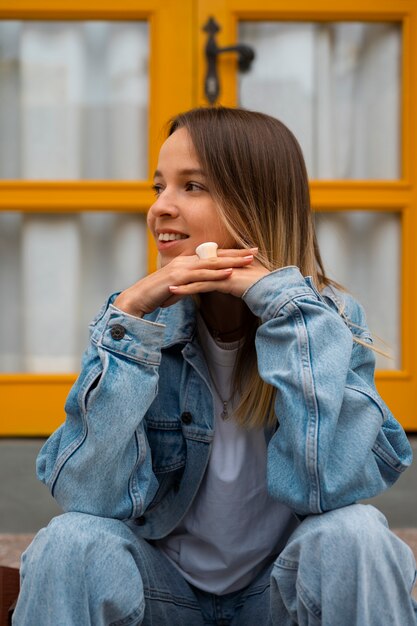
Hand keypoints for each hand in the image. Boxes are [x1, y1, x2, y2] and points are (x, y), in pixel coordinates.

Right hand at [113, 247, 260, 316]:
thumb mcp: (178, 287)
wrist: (139, 298)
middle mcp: (186, 261)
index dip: (231, 254)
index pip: (213, 256)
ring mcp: (182, 268)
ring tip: (248, 260)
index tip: (248, 252)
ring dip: (232, 261)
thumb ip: (190, 284)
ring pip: (212, 263)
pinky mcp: (179, 277)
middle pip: (216, 255)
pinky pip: (201, 275)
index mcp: (187, 262)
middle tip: (256, 250)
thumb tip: (201, 286)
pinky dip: (216, 273)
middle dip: (237, 253)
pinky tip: (229, 272)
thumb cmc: (157, 294)